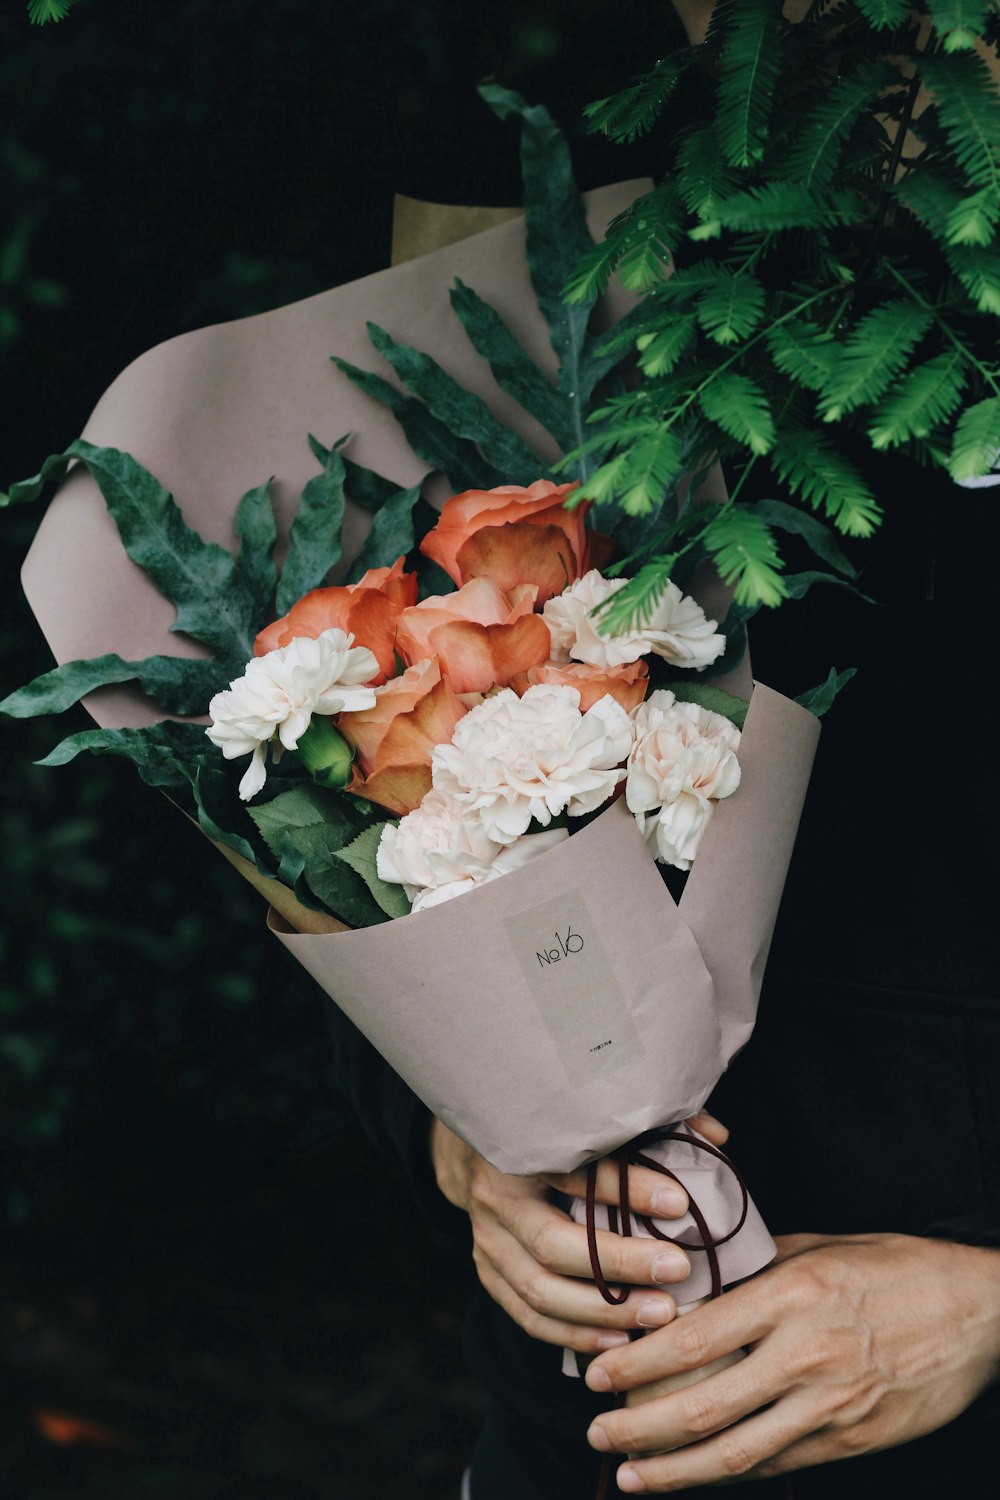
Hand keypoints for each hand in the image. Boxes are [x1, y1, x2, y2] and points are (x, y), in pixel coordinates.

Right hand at [430, 1112, 729, 1355]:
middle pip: (556, 1243)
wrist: (483, 1152)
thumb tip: (716, 1136)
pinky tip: (620, 1339)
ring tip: (660, 1312)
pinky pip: (530, 1316)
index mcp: (523, 1148)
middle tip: (678, 1269)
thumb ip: (653, 1125)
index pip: (577, 1172)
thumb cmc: (554, 1134)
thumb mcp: (592, 1118)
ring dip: (604, 1309)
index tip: (680, 1204)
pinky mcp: (490, 1274)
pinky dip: (574, 1333)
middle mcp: (499, 1198)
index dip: (629, 1188)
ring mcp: (488, 1242)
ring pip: (542, 1290)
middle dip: (621, 1262)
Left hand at [583, 1231, 999, 1490]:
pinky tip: (695, 1477)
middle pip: (703, 1406)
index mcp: (791, 1297)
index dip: (636, 1363)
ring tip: (631, 1474)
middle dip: (638, 1425)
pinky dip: (729, 1475)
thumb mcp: (821, 1248)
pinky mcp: (851, 1441)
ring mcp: (829, 1407)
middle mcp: (804, 1356)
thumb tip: (696, 1276)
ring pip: (735, 1452)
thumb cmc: (897, 1268)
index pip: (693, 1339)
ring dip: (673, 1469)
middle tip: (596, 1431)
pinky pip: (778, 1464)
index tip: (596, 1372)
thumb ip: (757, 1267)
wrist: (979, 1313)